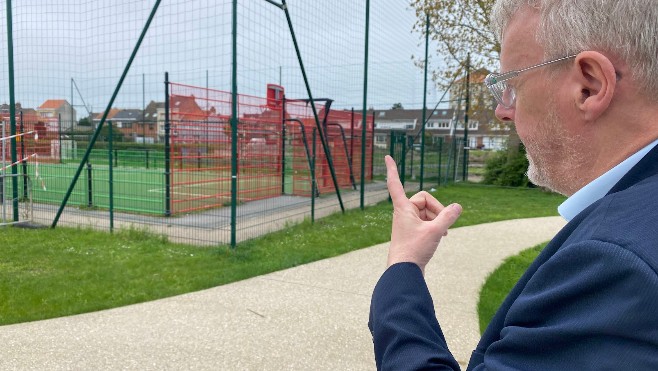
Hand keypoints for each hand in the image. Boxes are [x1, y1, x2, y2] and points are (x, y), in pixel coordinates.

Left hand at [385, 155, 461, 273]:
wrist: (404, 272)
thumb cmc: (414, 250)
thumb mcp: (435, 231)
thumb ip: (448, 217)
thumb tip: (458, 206)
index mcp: (403, 208)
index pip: (395, 184)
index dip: (392, 170)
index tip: (387, 156)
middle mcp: (403, 213)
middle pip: (425, 200)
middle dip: (437, 210)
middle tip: (442, 226)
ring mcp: (408, 223)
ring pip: (428, 212)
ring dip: (438, 220)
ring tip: (442, 234)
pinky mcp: (412, 233)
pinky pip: (427, 222)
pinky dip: (435, 226)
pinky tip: (441, 236)